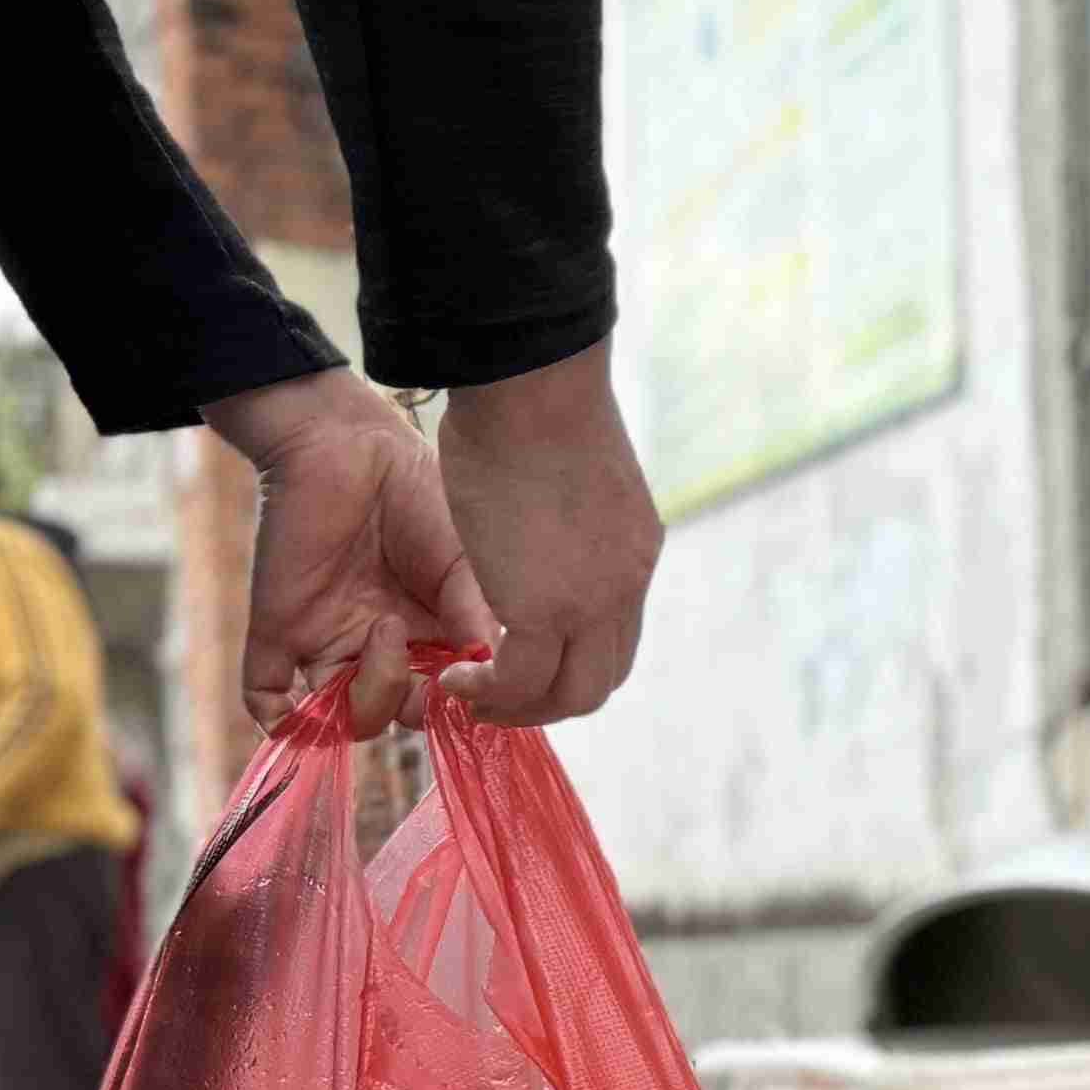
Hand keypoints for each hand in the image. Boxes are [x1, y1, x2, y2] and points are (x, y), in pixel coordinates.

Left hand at [220, 366, 501, 735]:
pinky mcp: (280, 632)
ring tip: (386, 630)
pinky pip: (267, 701)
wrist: (353, 448)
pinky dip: (285, 724)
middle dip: (416, 706)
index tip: (475, 685)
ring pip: (344, 718)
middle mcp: (381, 646)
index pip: (445, 700)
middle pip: (396, 716)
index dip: (460, 708)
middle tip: (431, 667)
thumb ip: (480, 626)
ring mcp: (329, 641)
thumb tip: (490, 680)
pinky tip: (307, 712)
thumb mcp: (470, 568)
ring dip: (371, 696)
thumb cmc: (422, 497)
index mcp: (432, 635)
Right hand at [433, 347, 665, 723]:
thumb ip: (567, 514)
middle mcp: (625, 585)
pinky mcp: (548, 608)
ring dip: (518, 707)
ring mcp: (594, 602)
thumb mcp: (571, 473)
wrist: (533, 383)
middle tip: (490, 692)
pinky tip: (456, 679)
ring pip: (572, 694)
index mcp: (634, 552)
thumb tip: (537, 516)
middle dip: (547, 698)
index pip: (615, 635)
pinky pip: (521, 681)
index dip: (569, 658)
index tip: (521, 658)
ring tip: (468, 694)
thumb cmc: (535, 403)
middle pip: (602, 677)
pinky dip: (489, 692)